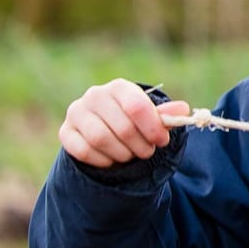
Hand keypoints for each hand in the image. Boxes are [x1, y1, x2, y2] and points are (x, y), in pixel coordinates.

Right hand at [59, 79, 189, 167]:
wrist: (104, 127)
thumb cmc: (133, 120)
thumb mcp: (151, 116)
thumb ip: (166, 114)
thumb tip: (183, 110)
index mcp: (119, 87)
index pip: (137, 106)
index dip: (153, 128)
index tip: (162, 141)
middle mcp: (95, 96)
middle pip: (122, 127)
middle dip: (140, 145)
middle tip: (147, 152)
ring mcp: (76, 113)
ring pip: (101, 139)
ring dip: (122, 153)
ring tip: (131, 155)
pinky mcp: (65, 132)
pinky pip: (84, 151)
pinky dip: (102, 160)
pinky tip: (112, 159)